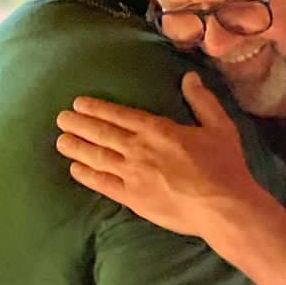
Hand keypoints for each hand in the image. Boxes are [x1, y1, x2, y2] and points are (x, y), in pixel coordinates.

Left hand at [57, 73, 258, 239]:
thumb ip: (202, 101)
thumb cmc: (224, 167)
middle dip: (79, 125)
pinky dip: (88, 176)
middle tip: (61, 119)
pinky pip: (104, 184)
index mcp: (158, 130)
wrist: (222, 207)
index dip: (97, 108)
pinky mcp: (134, 199)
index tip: (79, 103)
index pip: (120, 115)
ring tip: (61, 141)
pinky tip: (75, 169)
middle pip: (102, 134)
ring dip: (77, 148)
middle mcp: (139, 149)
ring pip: (98, 157)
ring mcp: (133, 175)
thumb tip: (190, 78)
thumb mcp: (219, 127)